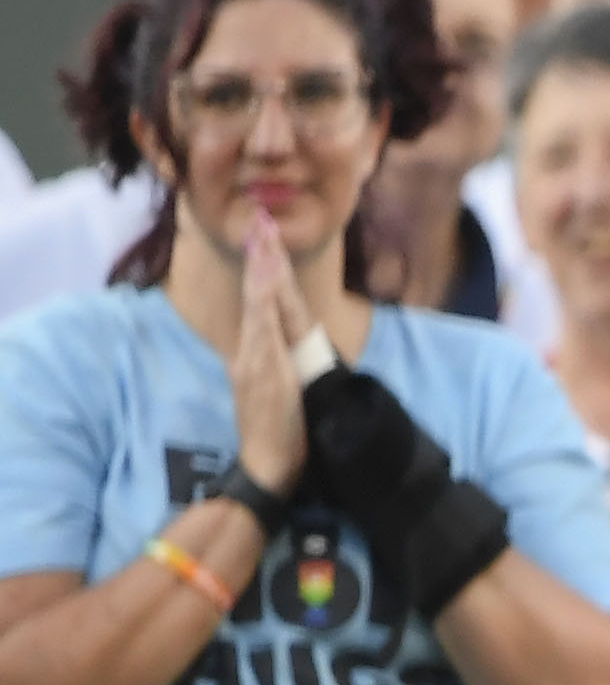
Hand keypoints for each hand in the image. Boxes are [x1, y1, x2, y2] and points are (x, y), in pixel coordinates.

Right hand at [229, 222, 314, 490]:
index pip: (262, 303)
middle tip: (262, 220)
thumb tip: (282, 346)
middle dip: (261, 257)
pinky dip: (263, 309)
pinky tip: (265, 287)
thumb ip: (276, 364)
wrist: (267, 464)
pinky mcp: (263, 376)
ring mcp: (256, 363)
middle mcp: (252, 352)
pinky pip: (264, 335)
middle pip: (257, 296)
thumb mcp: (276, 389)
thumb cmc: (277, 432)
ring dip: (262, 273)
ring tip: (265, 239)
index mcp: (258, 354)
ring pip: (258, 309)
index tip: (267, 239)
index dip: (265, 270)